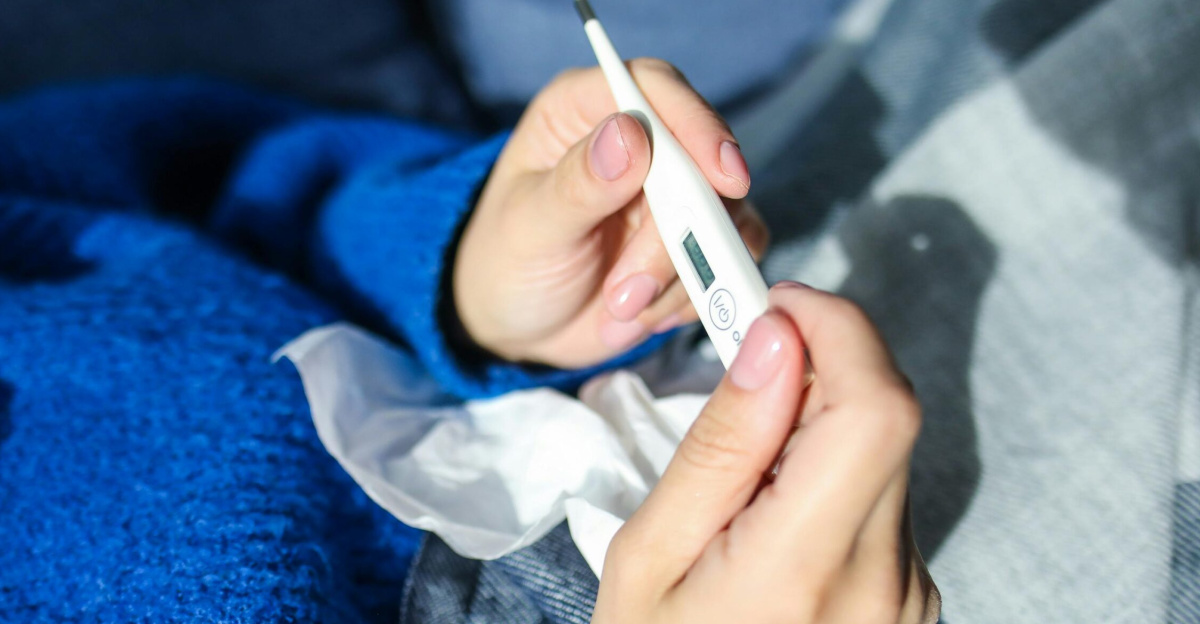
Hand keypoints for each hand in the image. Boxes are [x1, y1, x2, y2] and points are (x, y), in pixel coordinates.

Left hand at [453, 59, 767, 367]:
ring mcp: (673, 192)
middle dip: (674, 239)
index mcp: (584, 110)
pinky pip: (729, 258)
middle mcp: (638, 141)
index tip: (724, 179)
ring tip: (619, 309)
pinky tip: (646, 314)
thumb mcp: (531, 225)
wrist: (519, 327)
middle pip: (699, 163)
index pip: (653, 88)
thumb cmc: (508, 262)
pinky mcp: (695, 238)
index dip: (696, 124)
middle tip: (627, 294)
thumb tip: (631, 134)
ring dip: (679, 277)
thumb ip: (579, 183)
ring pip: (722, 217)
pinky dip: (693, 295)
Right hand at [592, 283, 939, 623]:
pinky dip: (831, 475)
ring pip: (884, 454)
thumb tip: (773, 343)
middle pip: (886, 418)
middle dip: (819, 365)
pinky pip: (882, 499)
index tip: (776, 303)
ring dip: (820, 426)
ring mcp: (909, 596)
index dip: (838, 329)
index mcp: (804, 569)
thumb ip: (719, 447)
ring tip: (744, 473)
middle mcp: (884, 582)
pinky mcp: (912, 598)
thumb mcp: (648, 559)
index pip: (876, 407)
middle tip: (744, 361)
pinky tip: (772, 513)